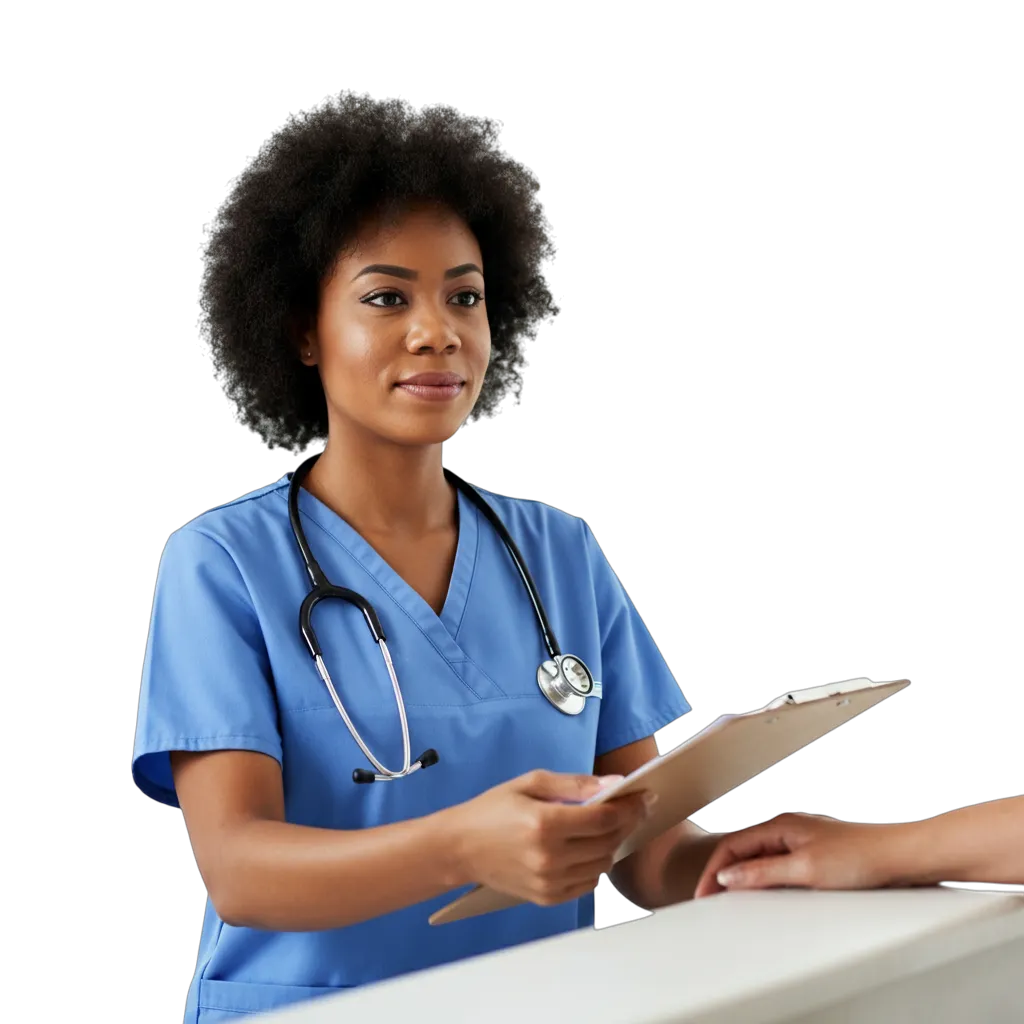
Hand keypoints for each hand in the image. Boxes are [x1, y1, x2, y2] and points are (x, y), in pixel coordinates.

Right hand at [449, 769, 653, 906]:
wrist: (459, 848)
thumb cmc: (492, 810)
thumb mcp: (531, 783)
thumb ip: (575, 784)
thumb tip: (613, 784)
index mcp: (545, 823)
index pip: (604, 818)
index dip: (629, 806)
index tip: (643, 796)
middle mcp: (550, 857)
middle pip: (608, 842)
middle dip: (626, 822)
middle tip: (633, 808)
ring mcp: (549, 882)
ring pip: (602, 865)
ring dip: (612, 844)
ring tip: (607, 827)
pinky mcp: (547, 898)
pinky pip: (587, 883)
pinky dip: (595, 865)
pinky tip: (588, 848)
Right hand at [693, 813, 902, 898]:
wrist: (899, 859)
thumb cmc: (861, 856)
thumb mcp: (804, 869)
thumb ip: (764, 872)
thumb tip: (730, 876)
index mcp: (780, 828)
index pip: (732, 846)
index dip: (714, 870)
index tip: (704, 892)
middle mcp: (789, 834)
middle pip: (743, 853)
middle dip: (723, 875)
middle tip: (711, 899)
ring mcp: (802, 847)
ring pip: (761, 863)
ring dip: (744, 880)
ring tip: (732, 900)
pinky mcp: (816, 862)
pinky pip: (779, 871)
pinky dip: (765, 884)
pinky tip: (768, 898)